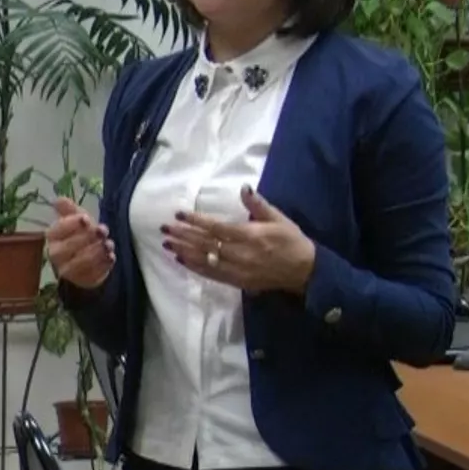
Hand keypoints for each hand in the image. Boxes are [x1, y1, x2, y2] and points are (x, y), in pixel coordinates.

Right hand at [46, 196, 115, 289]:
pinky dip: (103, 265)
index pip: (57, 230)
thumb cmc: (82, 236)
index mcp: (53, 236)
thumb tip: (59, 199)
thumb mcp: (78, 220)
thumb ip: (70, 210)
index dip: (71, 224)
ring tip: (109, 245)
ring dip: (97, 252)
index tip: (86, 219)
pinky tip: (110, 257)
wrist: (89, 261)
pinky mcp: (81, 281)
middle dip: (88, 238)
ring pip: (81, 262)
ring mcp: (67, 270)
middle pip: (69, 247)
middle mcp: (56, 254)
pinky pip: (92, 274)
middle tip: (102, 231)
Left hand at [163, 185, 315, 294]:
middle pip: (205, 244)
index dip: (195, 221)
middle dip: (182, 235)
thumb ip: (258, 205)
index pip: (216, 228)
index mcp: (249, 236)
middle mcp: (239, 254)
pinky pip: (210, 274)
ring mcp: (236, 270)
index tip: (179, 214)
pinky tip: (181, 260)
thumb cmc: (291, 241)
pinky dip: (194, 267)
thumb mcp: (278, 218)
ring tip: (166, 243)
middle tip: (164, 228)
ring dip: (183, 251)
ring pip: (204, 260)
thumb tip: (243, 187)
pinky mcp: (236, 281)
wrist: (304, 271)